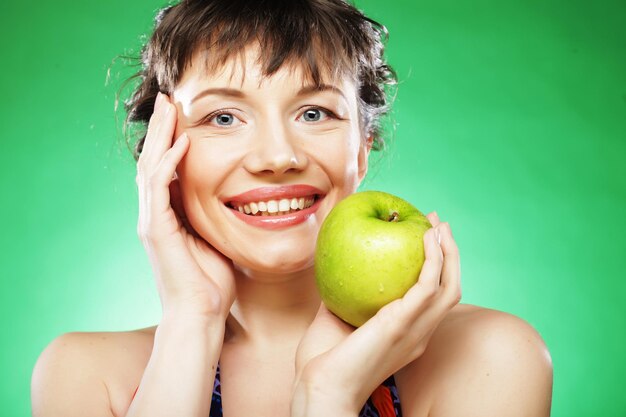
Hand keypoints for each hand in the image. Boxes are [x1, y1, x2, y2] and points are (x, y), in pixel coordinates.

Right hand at [136, 92, 235, 319]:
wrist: (201, 315)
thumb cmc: (212, 282)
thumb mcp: (217, 238)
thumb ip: (216, 216)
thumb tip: (237, 197)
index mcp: (168, 215)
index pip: (166, 168)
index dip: (171, 140)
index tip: (183, 114)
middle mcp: (154, 214)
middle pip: (153, 160)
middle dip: (162, 128)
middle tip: (169, 99)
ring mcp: (152, 221)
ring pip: (150, 167)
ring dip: (161, 135)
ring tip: (169, 107)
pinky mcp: (155, 230)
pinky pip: (159, 188)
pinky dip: (168, 162)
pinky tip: (180, 142)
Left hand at [293, 212, 460, 413]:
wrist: (322, 387)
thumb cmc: (324, 361)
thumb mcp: (337, 320)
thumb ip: (344, 297)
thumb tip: (337, 270)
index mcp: (408, 335)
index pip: (434, 300)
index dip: (437, 269)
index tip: (427, 240)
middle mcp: (419, 334)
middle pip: (450, 289)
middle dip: (450, 255)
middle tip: (439, 225)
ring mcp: (415, 330)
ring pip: (449, 287)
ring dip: (448, 253)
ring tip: (438, 225)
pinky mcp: (403, 324)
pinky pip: (428, 286)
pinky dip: (433, 259)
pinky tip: (424, 237)